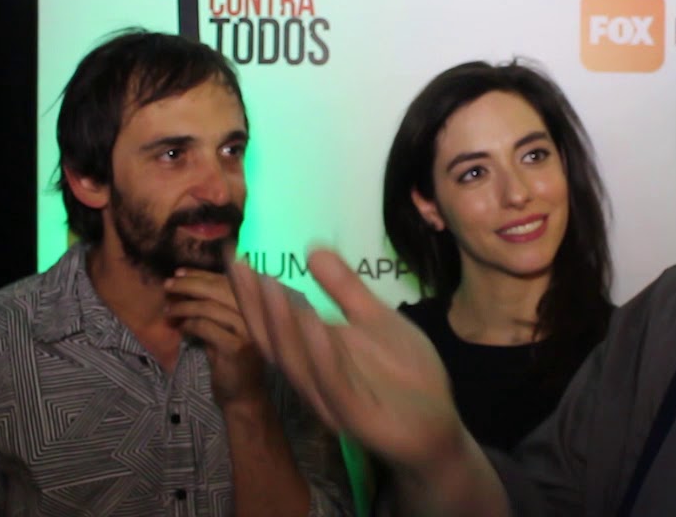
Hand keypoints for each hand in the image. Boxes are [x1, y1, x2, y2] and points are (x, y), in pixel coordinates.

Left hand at [165, 268, 267, 407]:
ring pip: (210, 307)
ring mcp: (249, 332)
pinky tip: (180, 327)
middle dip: (190, 285)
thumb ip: (215, 309)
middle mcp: (257, 316)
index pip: (228, 281)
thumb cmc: (233, 363)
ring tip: (168, 310)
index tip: (181, 272)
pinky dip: (189, 324)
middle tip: (168, 285)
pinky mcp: (236, 348)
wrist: (244, 398)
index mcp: (256, 308)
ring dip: (184, 306)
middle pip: (219, 289)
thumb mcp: (227, 330)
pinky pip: (206, 327)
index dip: (203, 274)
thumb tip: (188, 285)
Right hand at [227, 249, 465, 474]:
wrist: (439, 425)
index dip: (254, 294)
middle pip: (274, 342)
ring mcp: (331, 400)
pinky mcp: (356, 416)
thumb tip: (313, 249)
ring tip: (270, 285)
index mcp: (314, 357)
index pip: (275, 324)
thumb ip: (346, 290)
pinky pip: (333, 384)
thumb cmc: (406, 375)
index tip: (236, 256)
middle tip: (241, 265)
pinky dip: (321, 354)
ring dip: (282, 324)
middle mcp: (313, 379)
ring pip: (297, 363)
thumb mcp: (376, 320)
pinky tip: (315, 323)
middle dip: (256, 305)